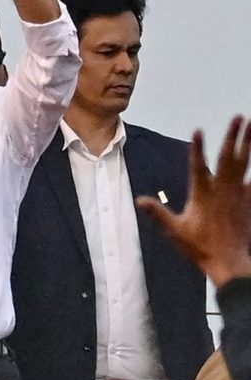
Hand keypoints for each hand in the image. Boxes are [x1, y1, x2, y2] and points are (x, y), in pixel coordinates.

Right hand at [137, 116, 250, 287]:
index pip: (198, 166)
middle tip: (239, 117)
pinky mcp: (249, 201)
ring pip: (244, 163)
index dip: (198, 148)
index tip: (198, 130)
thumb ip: (157, 213)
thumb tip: (139, 200)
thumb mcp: (174, 231)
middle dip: (233, 136)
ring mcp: (239, 194)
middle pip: (229, 158)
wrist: (230, 262)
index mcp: (203, 194)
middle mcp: (223, 190)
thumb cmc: (200, 247)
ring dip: (248, 144)